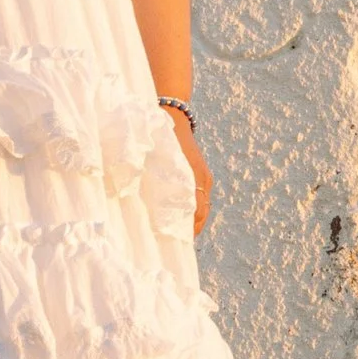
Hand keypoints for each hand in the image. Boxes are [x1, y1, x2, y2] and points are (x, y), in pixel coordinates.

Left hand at [166, 108, 213, 236]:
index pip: (196, 213)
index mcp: (194, 178)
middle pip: (201, 213)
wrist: (173, 115)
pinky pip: (202, 197)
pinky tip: (184, 216)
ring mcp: (204, 176)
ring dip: (194, 220)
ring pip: (203, 206)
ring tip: (181, 233)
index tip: (179, 242)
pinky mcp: (202, 173)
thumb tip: (153, 208)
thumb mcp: (160, 163)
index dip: (188, 229)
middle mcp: (203, 179)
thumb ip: (159, 184)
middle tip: (179, 243)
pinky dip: (195, 210)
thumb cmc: (162, 138)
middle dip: (192, 228)